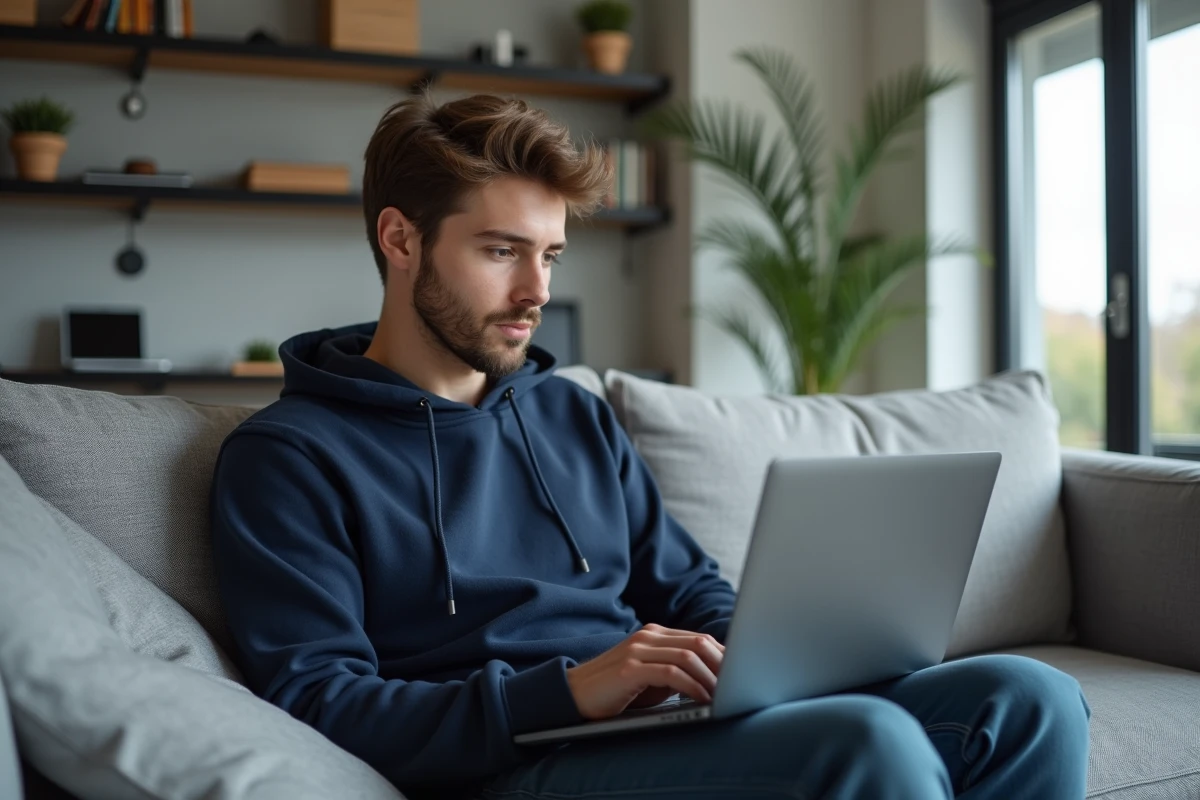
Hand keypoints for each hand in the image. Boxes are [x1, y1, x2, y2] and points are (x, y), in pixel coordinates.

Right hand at [565, 623, 724, 720]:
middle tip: (739, 685)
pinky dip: (692, 686)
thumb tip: (715, 681)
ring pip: (688, 656)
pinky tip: (702, 699)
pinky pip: (671, 673)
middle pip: (699, 643)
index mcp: (655, 634)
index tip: (741, 674)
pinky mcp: (629, 668)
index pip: (699, 639)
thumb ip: (677, 672)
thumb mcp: (652, 678)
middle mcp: (648, 636)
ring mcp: (638, 649)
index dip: (724, 656)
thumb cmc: (617, 691)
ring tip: (724, 695)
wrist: (574, 694)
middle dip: (723, 665)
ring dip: (711, 678)